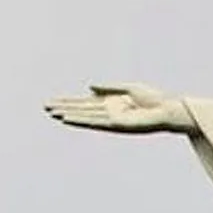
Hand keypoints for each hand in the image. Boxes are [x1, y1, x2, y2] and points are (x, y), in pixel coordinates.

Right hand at [43, 83, 191, 132]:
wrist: (167, 110)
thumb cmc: (153, 100)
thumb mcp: (128, 88)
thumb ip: (109, 88)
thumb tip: (89, 88)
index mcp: (110, 103)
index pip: (85, 103)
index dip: (69, 102)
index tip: (53, 102)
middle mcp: (108, 112)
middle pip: (81, 109)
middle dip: (64, 107)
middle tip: (45, 107)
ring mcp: (111, 119)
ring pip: (85, 116)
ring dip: (69, 115)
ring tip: (52, 113)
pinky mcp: (116, 124)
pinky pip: (95, 121)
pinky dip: (81, 120)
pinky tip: (69, 118)